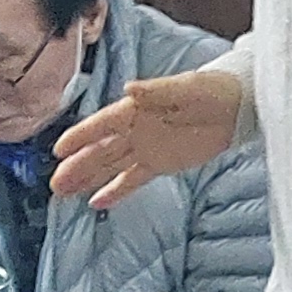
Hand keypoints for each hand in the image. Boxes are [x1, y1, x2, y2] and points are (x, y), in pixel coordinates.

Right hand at [52, 64, 244, 210]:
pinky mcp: (161, 164)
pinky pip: (132, 180)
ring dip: (87, 179)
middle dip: (76, 166)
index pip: (101, 125)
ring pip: (109, 167)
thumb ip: (156, 91)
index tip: (58, 150)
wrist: (237, 106)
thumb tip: (129, 88)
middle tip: (54, 183)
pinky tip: (96, 203)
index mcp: (136, 109)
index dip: (80, 137)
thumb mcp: (186, 88)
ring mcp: (146, 149)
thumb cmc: (211, 90)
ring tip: (63, 193)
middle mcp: (134, 130)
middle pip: (99, 151)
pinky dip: (115, 191)